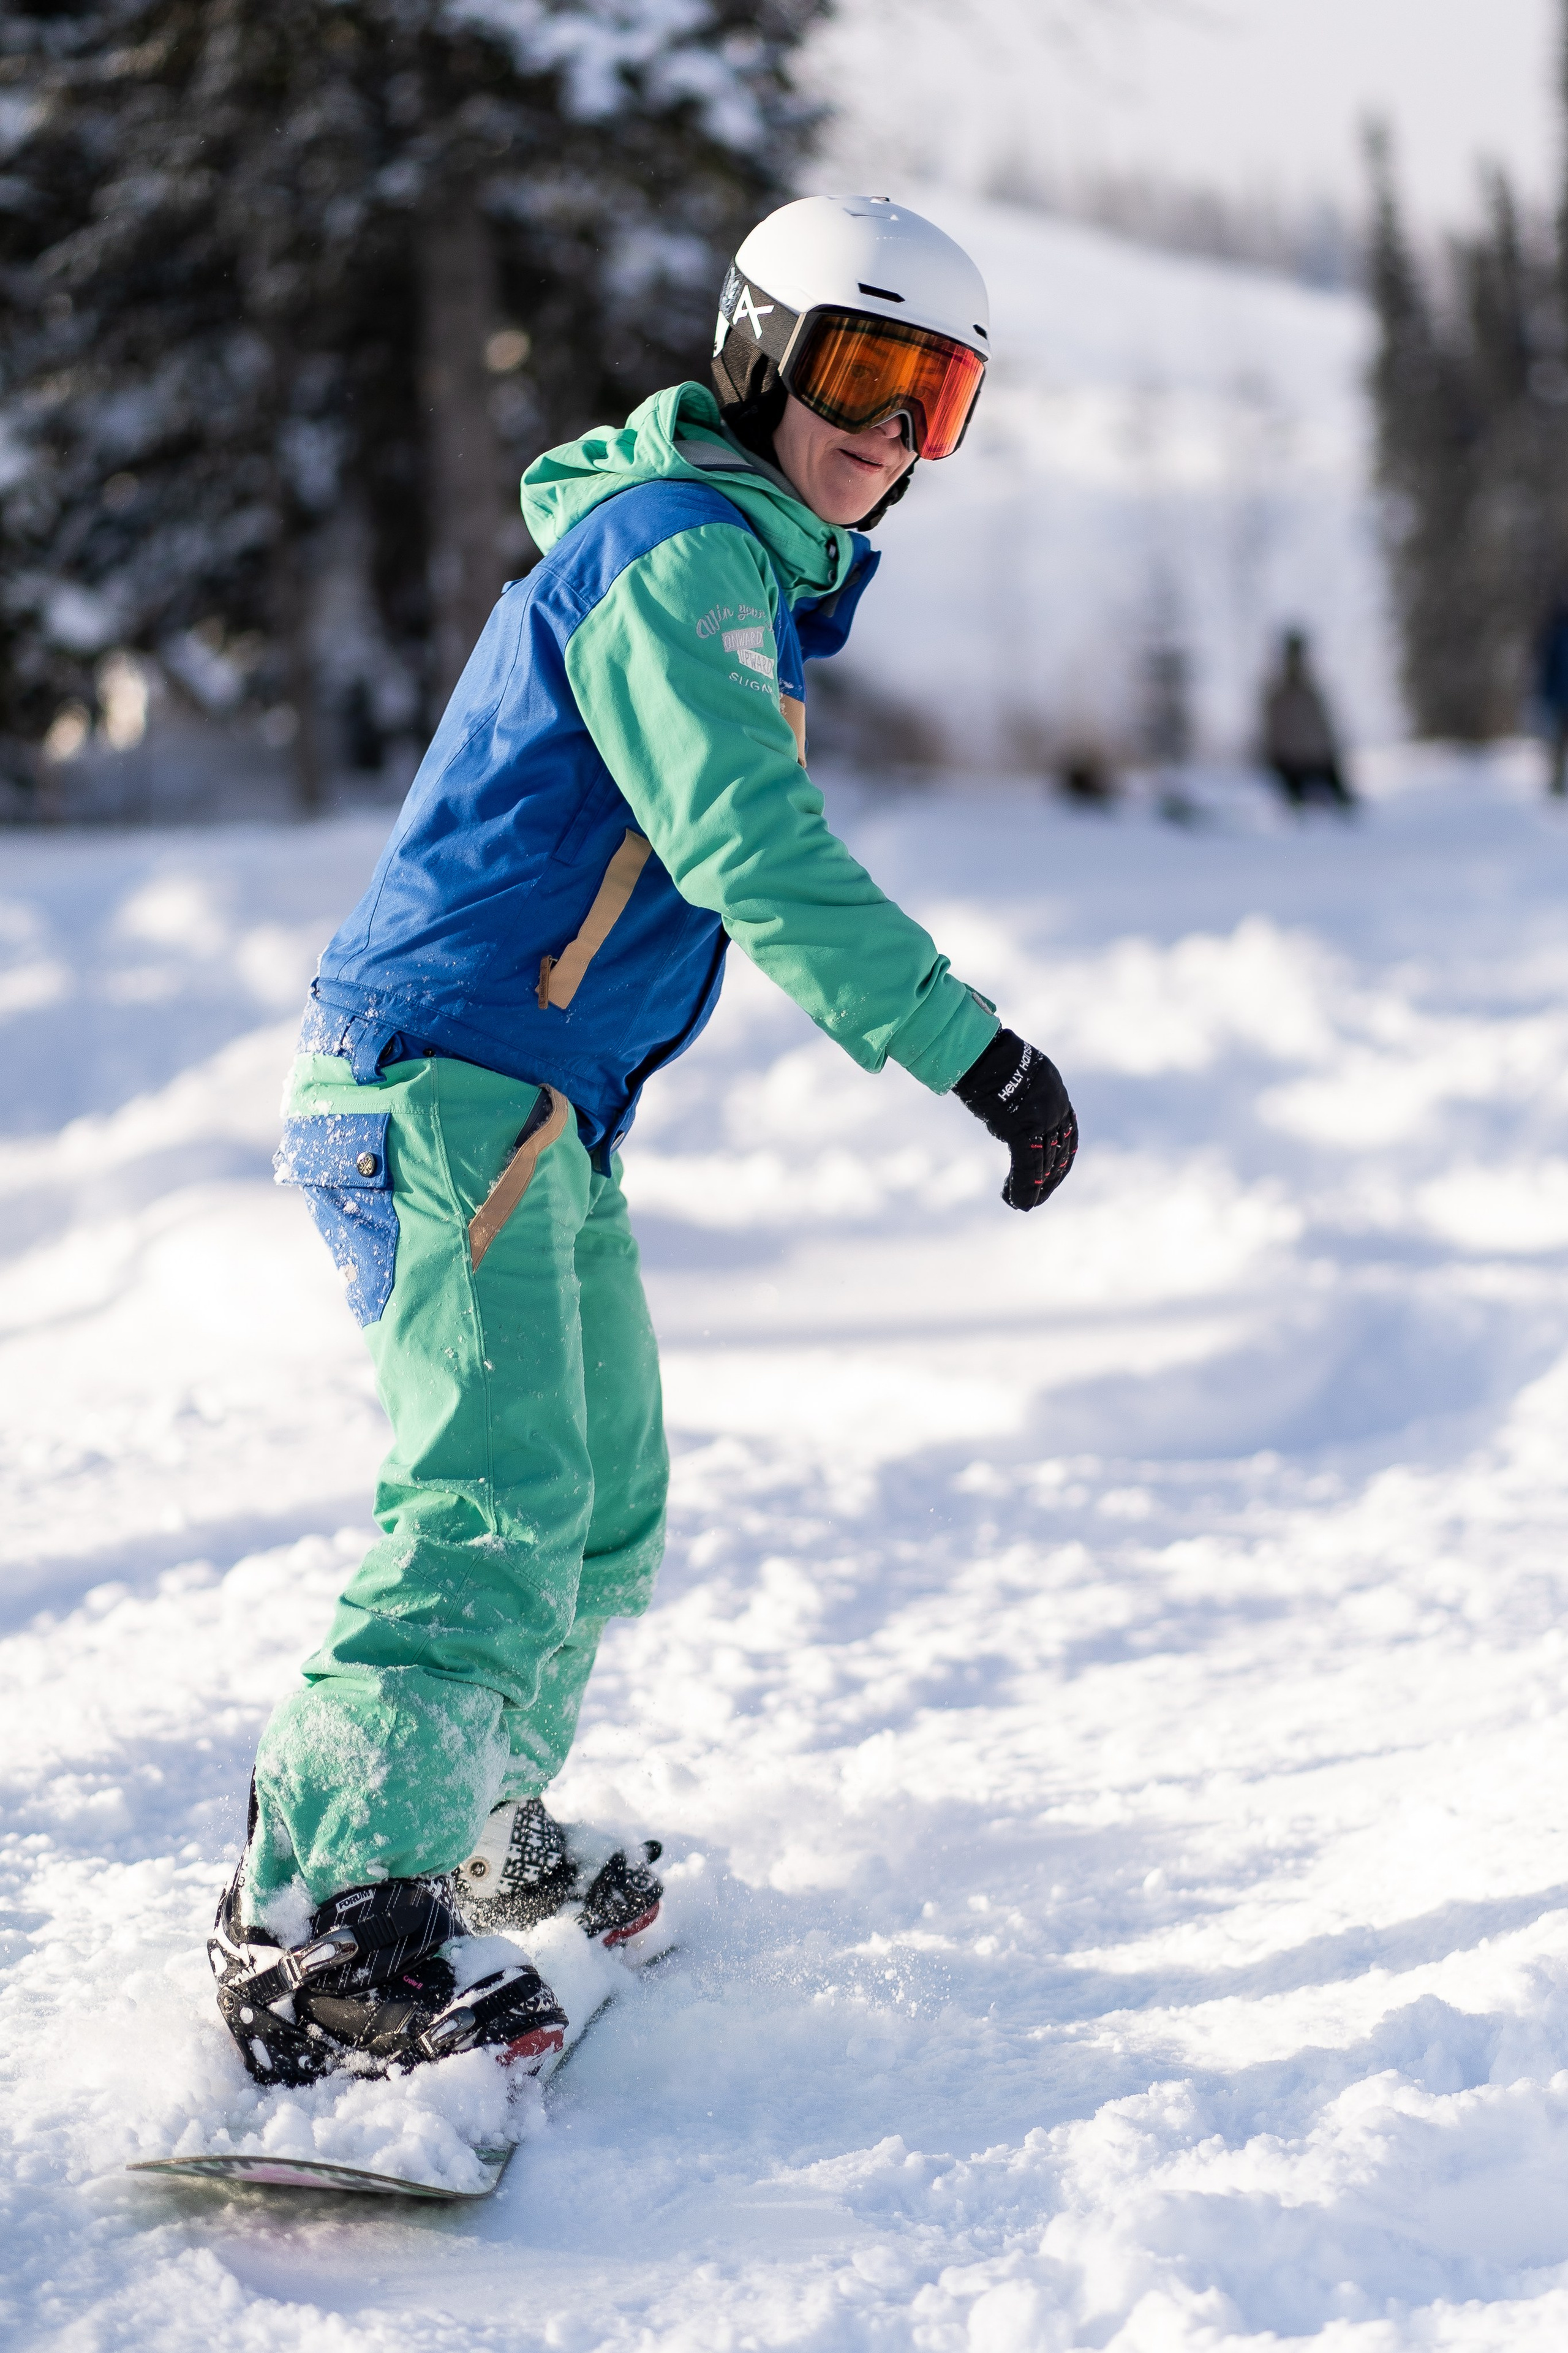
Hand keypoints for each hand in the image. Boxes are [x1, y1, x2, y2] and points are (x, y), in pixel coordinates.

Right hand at [952, 1028, 1077, 1211]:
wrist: (981, 1052)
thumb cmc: (990, 1060)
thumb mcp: (1016, 1079)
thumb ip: (1022, 1102)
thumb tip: (1013, 1120)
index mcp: (1057, 1096)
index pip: (1068, 1137)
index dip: (1062, 1161)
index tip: (1053, 1176)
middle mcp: (1056, 1108)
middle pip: (1060, 1154)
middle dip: (1050, 1180)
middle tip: (1037, 1198)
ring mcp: (1041, 1119)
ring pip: (1044, 1164)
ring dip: (1034, 1189)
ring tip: (1023, 1204)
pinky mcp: (1023, 1129)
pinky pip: (1027, 1166)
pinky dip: (1022, 1187)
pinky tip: (1015, 1201)